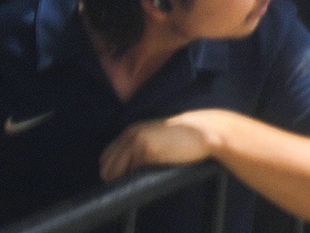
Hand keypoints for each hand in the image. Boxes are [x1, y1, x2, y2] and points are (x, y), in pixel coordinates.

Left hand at [99, 110, 217, 181]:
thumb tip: (122, 171)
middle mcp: (130, 134)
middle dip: (117, 178)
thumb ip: (138, 146)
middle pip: (106, 168)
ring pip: (116, 173)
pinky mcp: (146, 150)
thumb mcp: (156, 137)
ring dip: (127, 179)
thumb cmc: (184, 138)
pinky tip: (154, 169)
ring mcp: (137, 141)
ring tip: (146, 174)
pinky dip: (140, 177)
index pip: (105, 158)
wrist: (204, 131)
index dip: (114, 171)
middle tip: (137, 179)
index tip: (128, 177)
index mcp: (131, 131)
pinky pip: (133, 173)